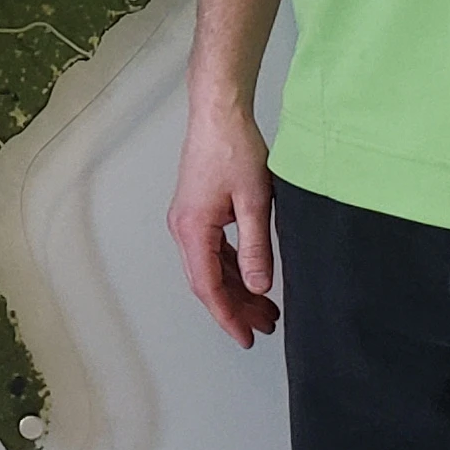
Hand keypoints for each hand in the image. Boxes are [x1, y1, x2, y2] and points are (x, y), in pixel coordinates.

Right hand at [166, 98, 280, 346]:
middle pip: (208, 281)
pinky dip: (232, 268)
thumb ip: (256, 248)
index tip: (246, 337)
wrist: (218, 113)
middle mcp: (183, 227)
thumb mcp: (254, 202)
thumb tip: (260, 287)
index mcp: (193, 229)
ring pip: (211, 267)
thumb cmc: (233, 148)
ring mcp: (188, 219)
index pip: (209, 287)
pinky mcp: (198, 211)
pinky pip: (213, 250)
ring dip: (237, 288)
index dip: (228, 316)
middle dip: (236, 307)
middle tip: (266, 326)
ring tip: (265, 307)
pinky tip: (252, 276)